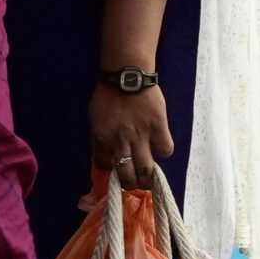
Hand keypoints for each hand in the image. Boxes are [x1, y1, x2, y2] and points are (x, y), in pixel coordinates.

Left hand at [88, 78, 174, 192]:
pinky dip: (163, 151)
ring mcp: (141, 136)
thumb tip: (103, 157)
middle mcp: (121, 142)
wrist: (127, 74)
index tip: (114, 169)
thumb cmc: (107, 94)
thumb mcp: (94, 118)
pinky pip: (166, 150)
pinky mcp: (159, 127)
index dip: (109, 171)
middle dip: (130, 184)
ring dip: (148, 178)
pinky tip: (159, 146)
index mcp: (102, 139)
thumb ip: (98, 139)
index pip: (105, 166)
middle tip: (133, 181)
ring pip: (147, 170)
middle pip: (127, 176)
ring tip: (149, 177)